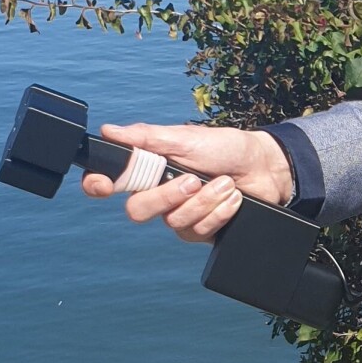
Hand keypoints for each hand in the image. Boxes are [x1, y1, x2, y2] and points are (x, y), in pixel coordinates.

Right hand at [82, 122, 295, 243]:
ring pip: (173, 222)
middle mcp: (160, 194)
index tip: (105, 185)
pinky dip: (218, 213)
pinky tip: (233, 200)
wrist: (264, 168)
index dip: (97, 185)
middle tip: (192, 180)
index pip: (110, 181)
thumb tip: (109, 131)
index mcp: (149, 168)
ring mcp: (179, 214)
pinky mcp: (201, 230)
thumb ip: (148, 138)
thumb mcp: (186, 137)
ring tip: (224, 183)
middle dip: (165, 197)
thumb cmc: (225, 148)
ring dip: (204, 201)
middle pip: (137, 211)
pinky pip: (197, 231)